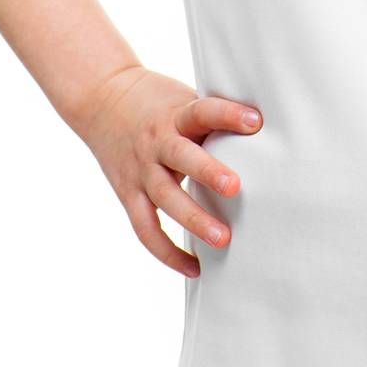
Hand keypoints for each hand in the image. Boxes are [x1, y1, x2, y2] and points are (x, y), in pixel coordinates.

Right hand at [73, 65, 262, 277]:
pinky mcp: (128, 193)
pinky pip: (146, 228)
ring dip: (193, 219)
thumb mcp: (183, 99)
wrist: (101, 97)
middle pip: (181, 157)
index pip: (203, 110)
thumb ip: (212, 118)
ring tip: (223, 240)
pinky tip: (195, 268)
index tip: (256, 121)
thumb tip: (264, 132)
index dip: (228, 115)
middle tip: (235, 188)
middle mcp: (156, 142)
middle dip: (207, 172)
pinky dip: (167, 252)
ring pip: (165, 198)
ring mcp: (140, 170)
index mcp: (175, 114)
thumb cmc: (158, 101)